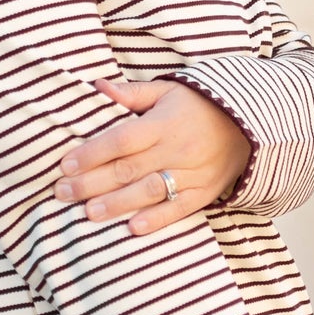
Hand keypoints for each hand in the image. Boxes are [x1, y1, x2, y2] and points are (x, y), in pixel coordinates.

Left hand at [55, 77, 250, 232]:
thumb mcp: (169, 91)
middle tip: (62, 192)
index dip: (93, 152)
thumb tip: (98, 86)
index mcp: (164, 122)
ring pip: (149, 191)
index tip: (66, 164)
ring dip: (118, 204)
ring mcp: (192, 173)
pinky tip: (133, 228)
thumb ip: (132, 94)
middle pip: (128, 168)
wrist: (251, 123)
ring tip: (89, 213)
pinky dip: (157, 219)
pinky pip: (179, 209)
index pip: (122, 139)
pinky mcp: (204, 193)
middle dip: (92, 182)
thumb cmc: (199, 106)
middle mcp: (176, 149)